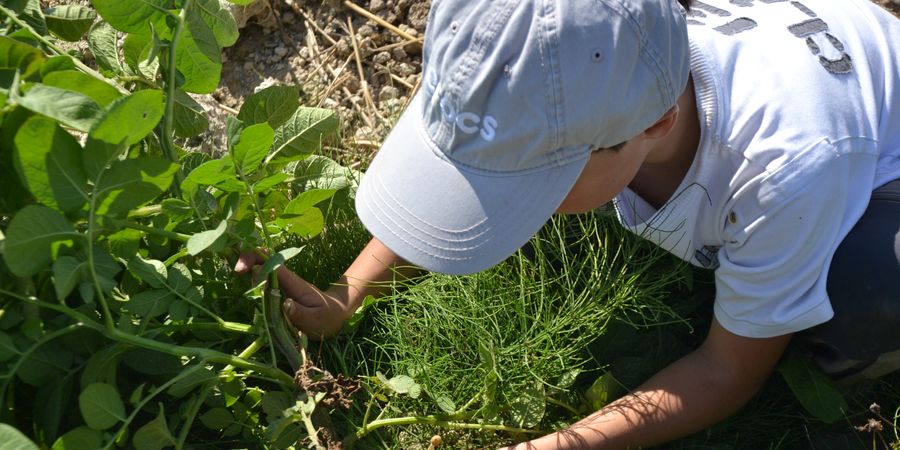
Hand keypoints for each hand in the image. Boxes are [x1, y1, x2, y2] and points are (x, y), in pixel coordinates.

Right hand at [234, 251, 354, 339]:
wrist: (335, 316)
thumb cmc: (327, 317)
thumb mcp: (316, 319)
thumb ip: (300, 313)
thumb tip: (284, 303)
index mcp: (292, 282)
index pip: (271, 263)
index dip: (254, 259)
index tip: (240, 269)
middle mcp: (284, 281)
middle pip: (261, 263)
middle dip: (245, 264)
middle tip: (236, 273)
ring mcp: (280, 287)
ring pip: (258, 274)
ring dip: (246, 274)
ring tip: (239, 279)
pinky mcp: (278, 295)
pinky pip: (261, 287)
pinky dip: (250, 286)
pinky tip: (246, 293)